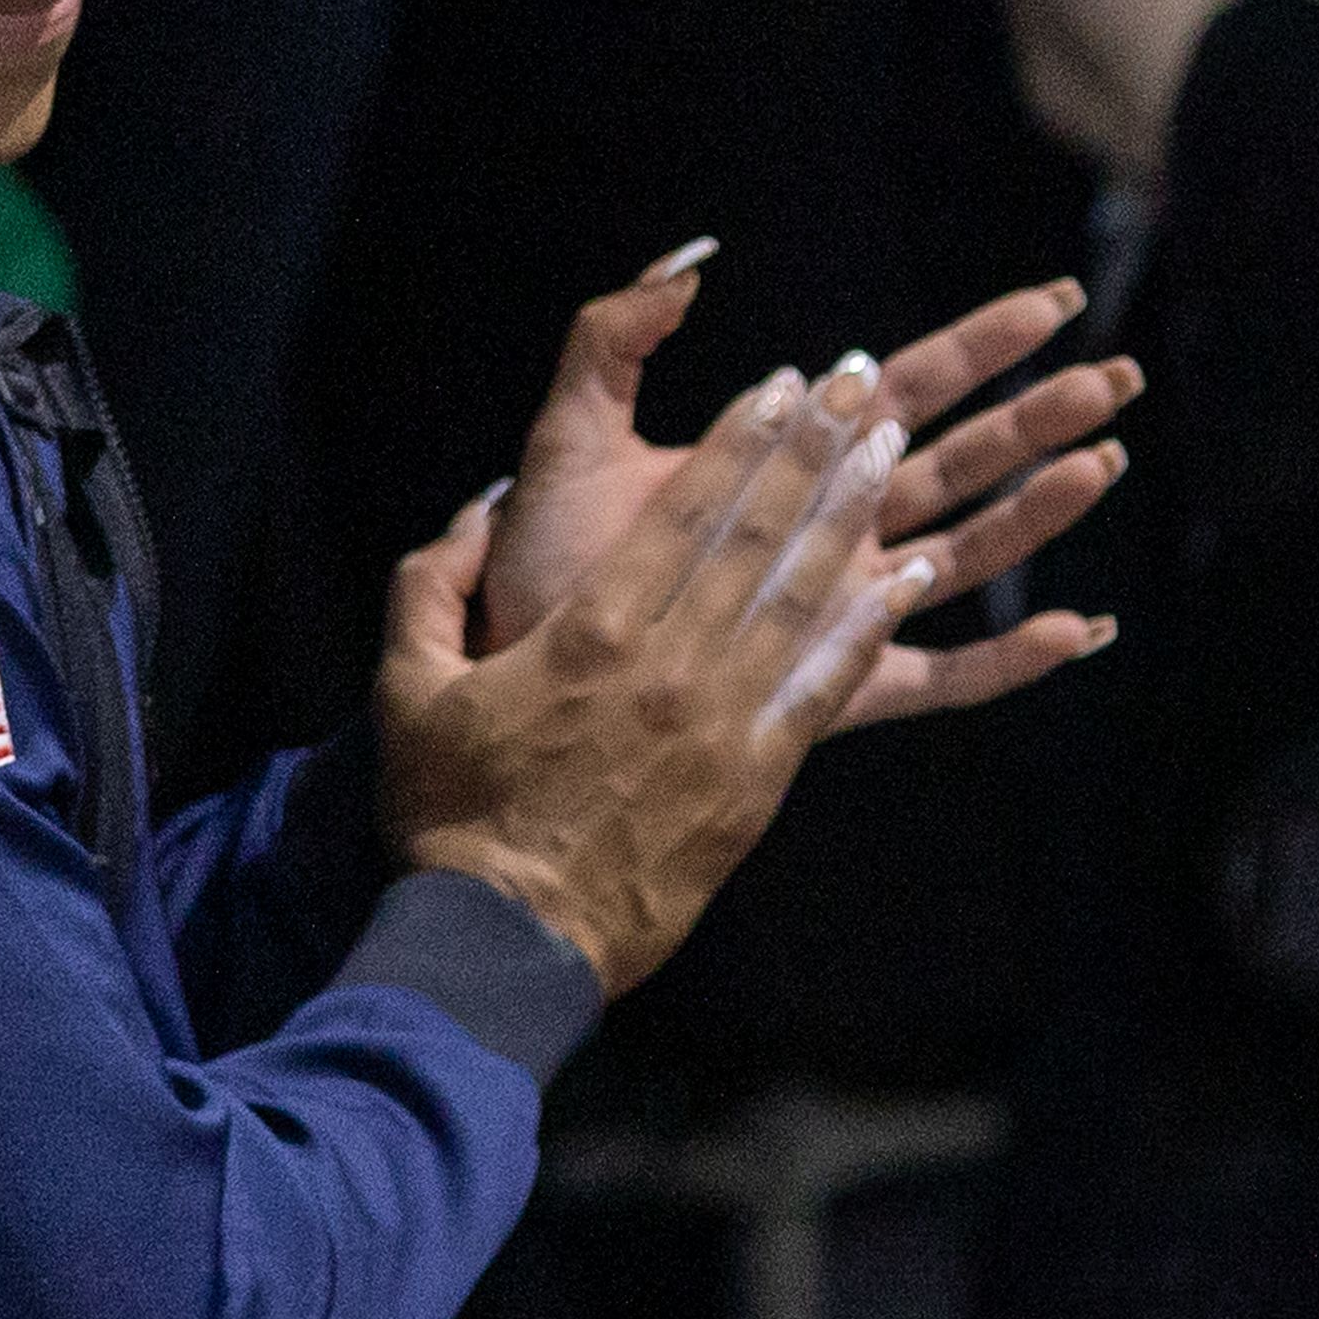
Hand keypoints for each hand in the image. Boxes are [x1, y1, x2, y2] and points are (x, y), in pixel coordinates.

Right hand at [380, 376, 920, 996]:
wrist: (508, 936)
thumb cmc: (452, 813)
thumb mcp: (407, 688)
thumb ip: (430, 586)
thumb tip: (472, 514)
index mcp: (589, 631)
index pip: (683, 511)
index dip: (741, 439)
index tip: (786, 383)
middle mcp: (670, 664)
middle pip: (760, 536)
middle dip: (816, 450)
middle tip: (869, 383)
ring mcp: (722, 723)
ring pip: (804, 597)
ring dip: (855, 514)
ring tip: (897, 447)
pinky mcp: (756, 781)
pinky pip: (826, 689)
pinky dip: (870, 627)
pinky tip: (912, 578)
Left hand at [477, 248, 1138, 734]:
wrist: (520, 668)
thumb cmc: (546, 558)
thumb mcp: (571, 431)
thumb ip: (616, 336)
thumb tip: (688, 263)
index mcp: (788, 461)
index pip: (910, 387)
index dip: (984, 344)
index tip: (1054, 304)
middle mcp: (831, 533)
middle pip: (964, 462)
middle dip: (1042, 417)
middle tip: (1118, 378)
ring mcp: (841, 611)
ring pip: (971, 553)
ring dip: (1041, 511)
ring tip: (1103, 466)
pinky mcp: (833, 691)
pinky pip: (944, 678)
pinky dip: (1011, 659)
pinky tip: (1077, 632)